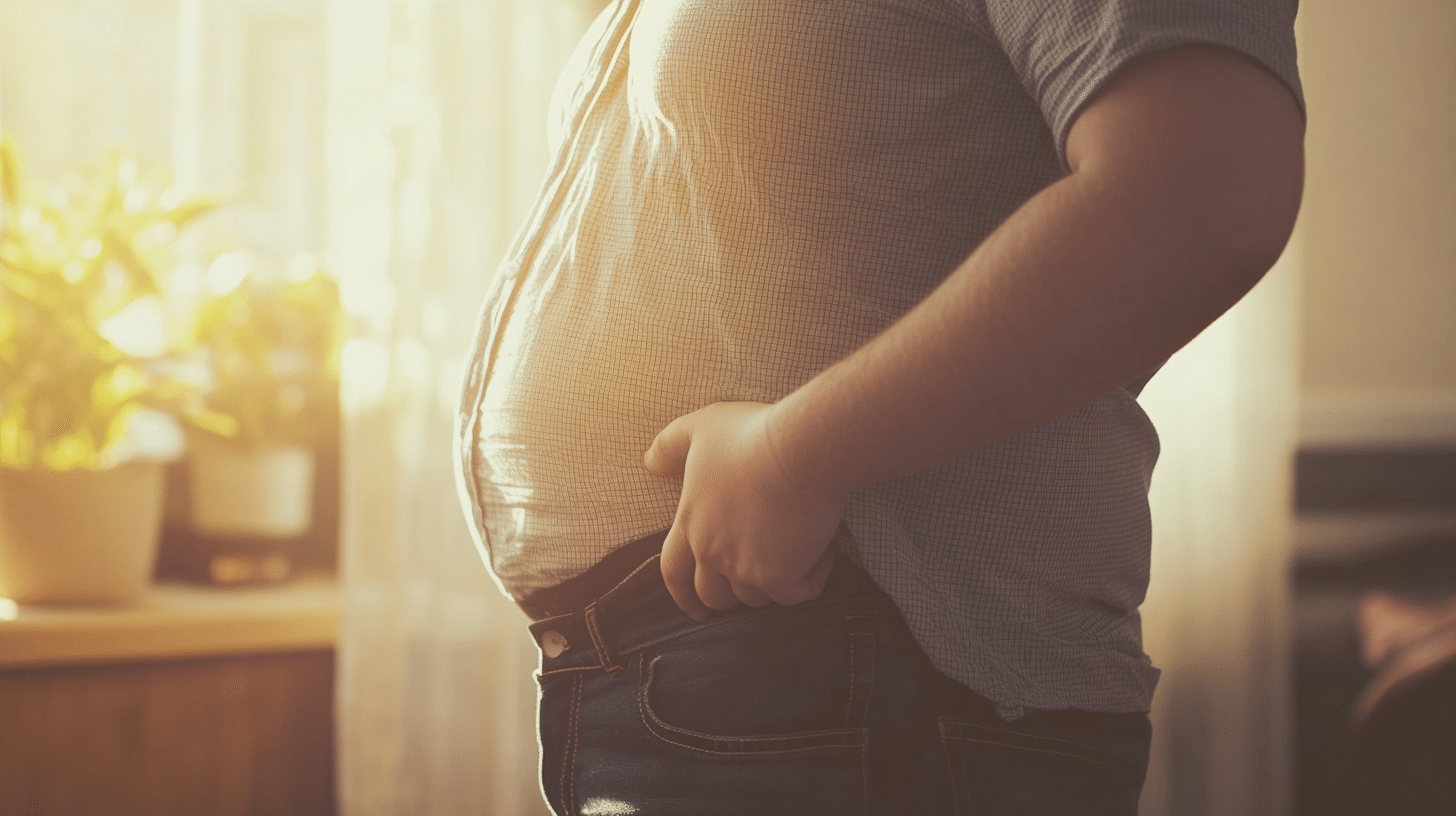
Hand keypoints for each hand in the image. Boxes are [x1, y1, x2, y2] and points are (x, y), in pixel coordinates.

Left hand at [643, 401, 844, 620]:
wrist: (799, 450)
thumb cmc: (751, 435)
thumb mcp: (699, 428)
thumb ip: (668, 446)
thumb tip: (650, 465)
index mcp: (691, 523)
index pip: (673, 573)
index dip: (681, 595)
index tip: (694, 610)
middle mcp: (712, 553)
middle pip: (713, 594)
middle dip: (730, 594)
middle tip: (751, 585)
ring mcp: (745, 569)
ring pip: (755, 598)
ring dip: (771, 584)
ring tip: (792, 554)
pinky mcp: (780, 577)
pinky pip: (796, 594)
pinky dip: (810, 580)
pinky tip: (822, 554)